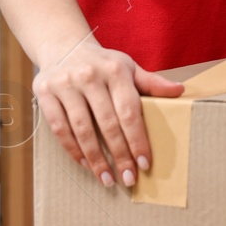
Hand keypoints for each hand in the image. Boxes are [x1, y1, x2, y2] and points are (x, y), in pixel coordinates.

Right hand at [32, 40, 184, 187]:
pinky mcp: (45, 93)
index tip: (145, 163)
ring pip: (82, 129)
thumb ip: (151, 82)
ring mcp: (65, 84)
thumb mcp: (127, 67)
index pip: (129, 111)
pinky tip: (85, 163)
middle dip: (120, 155)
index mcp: (114, 70)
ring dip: (95, 159)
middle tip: (129, 178)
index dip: (137, 140)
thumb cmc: (102, 64)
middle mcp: (89, 76)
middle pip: (107, 124)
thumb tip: (180, 91)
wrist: (63, 46)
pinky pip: (59, 128)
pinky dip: (72, 149)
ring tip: (107, 179)